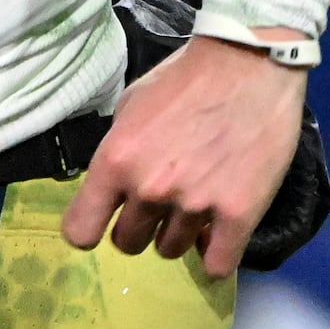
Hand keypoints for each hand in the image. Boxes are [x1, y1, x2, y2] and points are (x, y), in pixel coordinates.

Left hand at [63, 37, 307, 276]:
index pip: (80, 230)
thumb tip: (112, 187)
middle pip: (128, 244)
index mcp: (116, 160)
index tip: (104, 223)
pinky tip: (219, 238)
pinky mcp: (238, 214)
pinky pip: (217, 265)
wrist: (248, 63)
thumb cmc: (186, 79)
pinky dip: (216, 256)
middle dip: (140, 227)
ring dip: (179, 234)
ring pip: (171, 250)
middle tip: (160, 205)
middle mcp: (149, 188)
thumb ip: (118, 152)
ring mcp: (194, 204)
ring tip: (196, 205)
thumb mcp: (131, 107)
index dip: (91, 230)